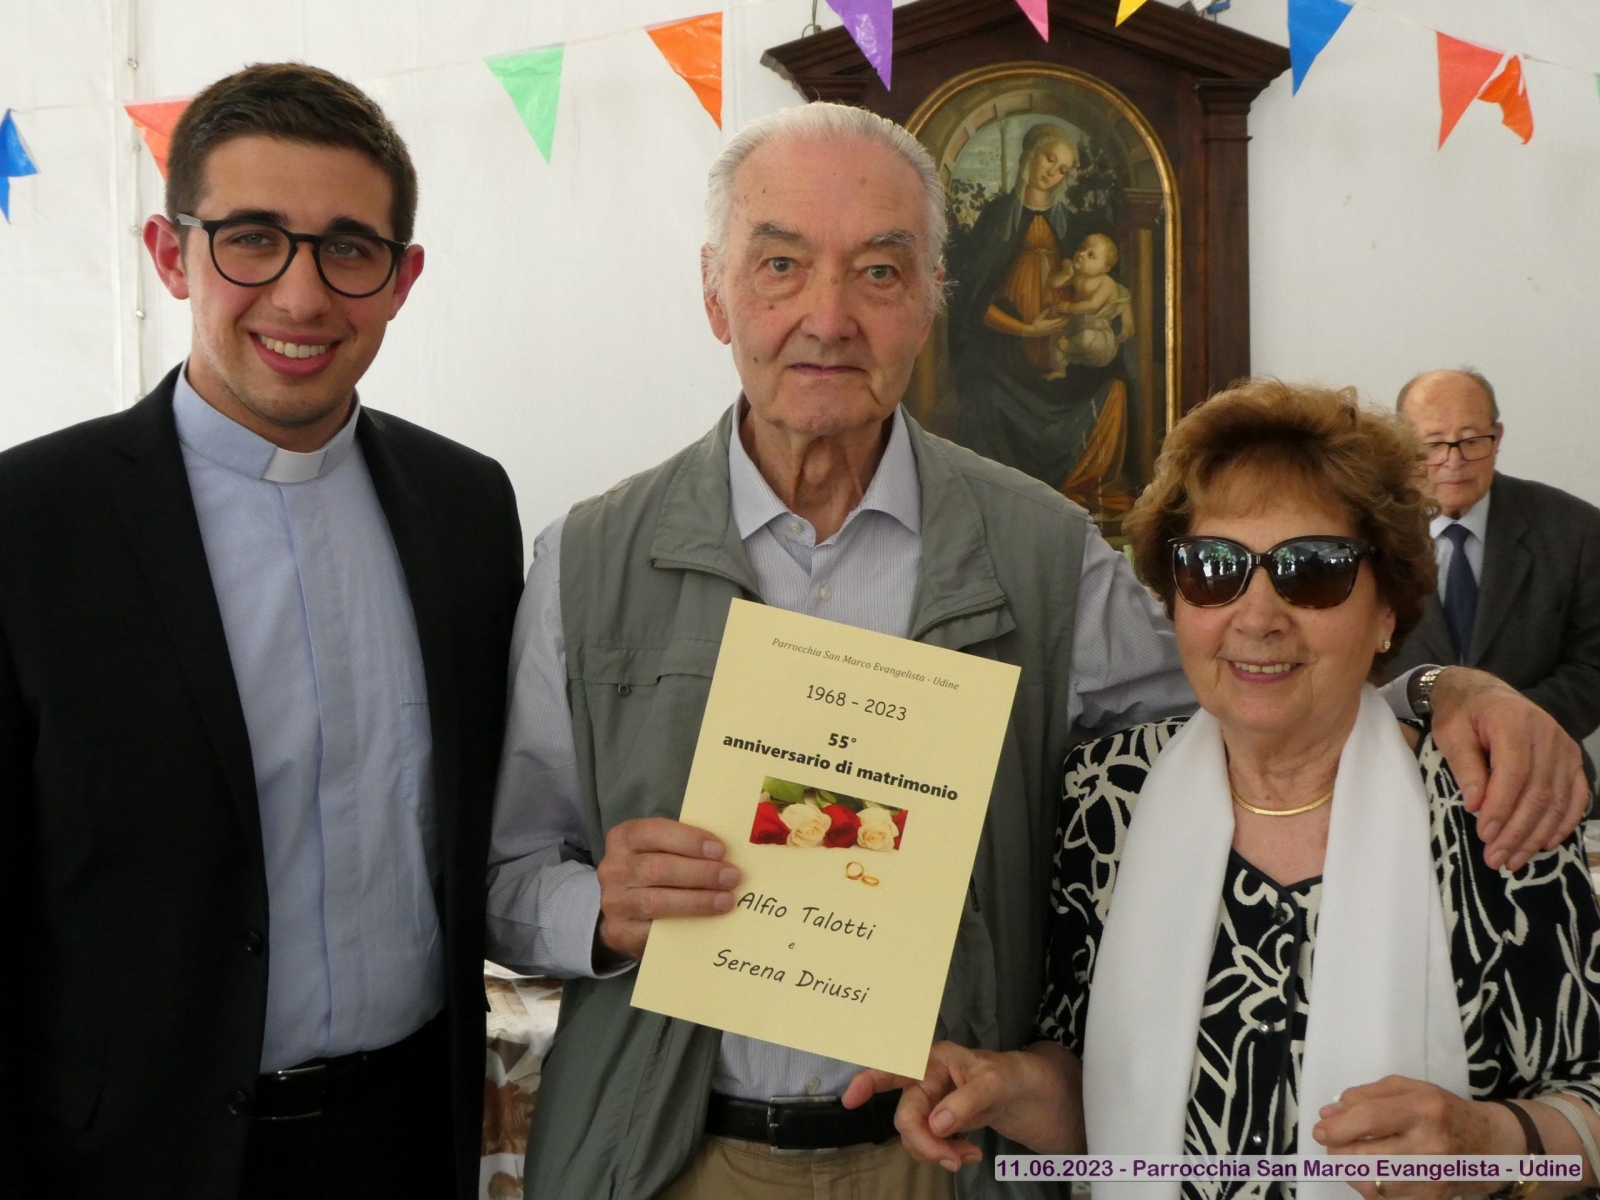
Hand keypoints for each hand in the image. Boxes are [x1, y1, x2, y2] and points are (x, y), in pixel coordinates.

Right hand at [594, 817, 738, 960]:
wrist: (622, 910)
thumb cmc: (650, 870)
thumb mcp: (658, 849)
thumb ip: (683, 846)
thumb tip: (725, 853)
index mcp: (624, 838)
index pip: (655, 832)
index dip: (689, 840)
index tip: (720, 850)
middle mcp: (614, 868)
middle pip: (659, 868)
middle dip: (700, 872)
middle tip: (731, 877)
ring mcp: (614, 901)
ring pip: (657, 901)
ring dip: (697, 900)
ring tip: (726, 899)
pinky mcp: (620, 931)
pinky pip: (654, 931)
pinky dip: (684, 925)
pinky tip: (706, 922)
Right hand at [844, 1040, 1080, 1170]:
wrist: (1044, 1097)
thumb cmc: (1019, 1075)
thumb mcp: (997, 1083)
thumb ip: (966, 1101)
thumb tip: (935, 1124)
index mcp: (936, 1060)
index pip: (895, 1066)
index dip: (869, 1080)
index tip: (850, 1099)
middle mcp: (930, 1080)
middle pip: (907, 1115)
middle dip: (924, 1142)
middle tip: (951, 1160)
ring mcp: (937, 1103)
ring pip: (916, 1134)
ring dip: (937, 1153)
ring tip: (967, 1158)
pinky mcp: (947, 1124)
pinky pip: (932, 1144)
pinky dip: (948, 1155)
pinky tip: (971, 1155)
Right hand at [1020, 314, 1068, 337]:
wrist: (1033, 332)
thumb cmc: (1035, 324)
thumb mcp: (1040, 317)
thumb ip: (1045, 312)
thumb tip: (1049, 307)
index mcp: (1050, 323)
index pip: (1059, 320)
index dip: (1064, 317)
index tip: (1067, 314)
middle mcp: (1053, 327)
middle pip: (1062, 324)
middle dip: (1066, 320)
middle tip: (1070, 316)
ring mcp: (1052, 330)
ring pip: (1061, 327)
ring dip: (1064, 324)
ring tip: (1067, 320)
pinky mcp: (1051, 332)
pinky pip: (1058, 330)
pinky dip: (1062, 327)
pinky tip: (1062, 325)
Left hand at [1313, 1075, 1516, 1199]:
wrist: (1490, 1145)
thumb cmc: (1442, 1110)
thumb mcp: (1407, 1088)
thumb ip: (1364, 1097)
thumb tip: (1328, 1114)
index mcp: (1423, 1109)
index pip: (1369, 1119)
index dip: (1337, 1127)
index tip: (1320, 1129)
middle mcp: (1430, 1146)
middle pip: (1366, 1157)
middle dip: (1338, 1151)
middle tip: (1333, 1143)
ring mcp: (1433, 1178)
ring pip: (1372, 1185)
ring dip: (1351, 1171)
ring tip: (1352, 1156)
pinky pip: (1386, 1199)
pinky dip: (1370, 1186)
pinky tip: (1373, 1172)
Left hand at [1429, 667, 1587, 869]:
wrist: (1484, 692)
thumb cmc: (1463, 713)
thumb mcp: (1450, 732)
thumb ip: (1464, 765)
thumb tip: (1476, 805)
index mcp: (1514, 723)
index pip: (1514, 774)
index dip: (1501, 808)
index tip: (1484, 835)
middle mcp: (1548, 735)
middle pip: (1538, 792)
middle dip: (1517, 831)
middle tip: (1497, 859)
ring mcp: (1565, 748)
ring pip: (1557, 800)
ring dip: (1537, 835)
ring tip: (1514, 860)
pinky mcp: (1572, 759)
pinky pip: (1576, 796)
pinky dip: (1564, 823)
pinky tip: (1546, 844)